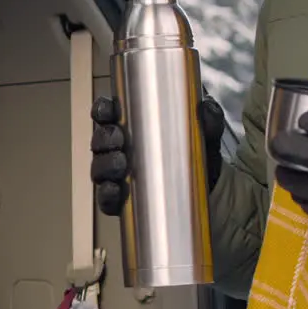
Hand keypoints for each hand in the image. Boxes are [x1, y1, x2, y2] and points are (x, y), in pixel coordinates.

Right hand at [90, 95, 225, 215]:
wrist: (206, 190)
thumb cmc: (196, 154)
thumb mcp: (205, 135)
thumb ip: (208, 120)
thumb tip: (205, 107)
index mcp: (132, 127)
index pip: (108, 114)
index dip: (103, 110)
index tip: (109, 111)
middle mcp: (118, 149)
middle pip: (100, 140)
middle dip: (104, 138)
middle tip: (119, 139)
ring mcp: (116, 176)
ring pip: (99, 168)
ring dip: (105, 165)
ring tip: (121, 165)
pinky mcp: (119, 200)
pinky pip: (106, 198)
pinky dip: (108, 194)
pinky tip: (116, 190)